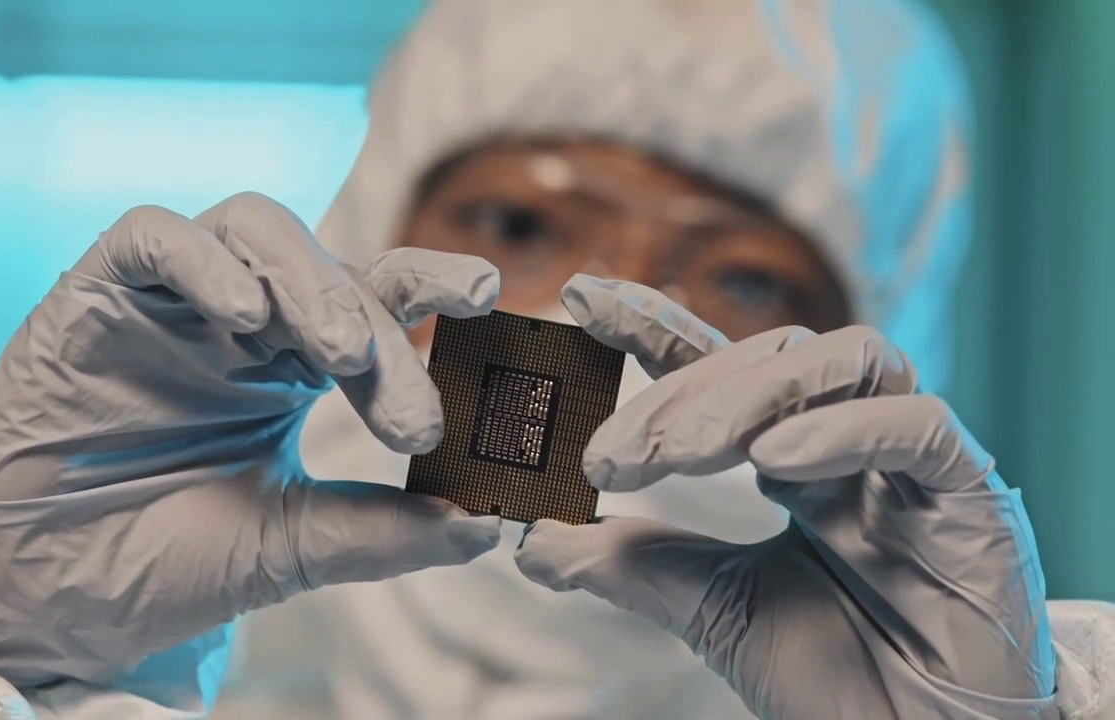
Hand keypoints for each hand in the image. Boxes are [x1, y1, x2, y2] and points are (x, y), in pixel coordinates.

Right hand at [0, 192, 502, 687]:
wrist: (48, 602)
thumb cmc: (166, 564)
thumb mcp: (289, 548)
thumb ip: (381, 531)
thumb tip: (487, 523)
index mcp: (292, 366)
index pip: (376, 298)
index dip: (432, 286)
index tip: (490, 304)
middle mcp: (240, 321)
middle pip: (328, 268)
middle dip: (380, 324)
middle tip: (410, 412)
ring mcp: (170, 304)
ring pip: (253, 228)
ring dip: (308, 281)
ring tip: (340, 353)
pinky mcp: (95, 297)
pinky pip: (151, 238)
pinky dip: (202, 261)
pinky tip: (244, 314)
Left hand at [515, 275, 1057, 719]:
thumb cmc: (834, 674)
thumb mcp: (707, 607)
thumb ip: (627, 565)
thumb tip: (529, 542)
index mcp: (791, 455)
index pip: (724, 364)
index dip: (654, 324)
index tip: (579, 298)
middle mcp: (851, 440)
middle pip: (772, 357)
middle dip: (684, 394)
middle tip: (614, 455)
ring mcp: (912, 460)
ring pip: (846, 361)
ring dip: (753, 395)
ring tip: (685, 453)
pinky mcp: (972, 495)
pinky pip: (917, 424)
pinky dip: (844, 428)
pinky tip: (778, 459)